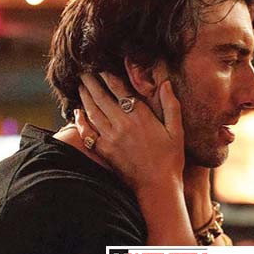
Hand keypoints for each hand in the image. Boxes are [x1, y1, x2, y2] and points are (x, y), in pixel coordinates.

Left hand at [77, 73, 184, 192]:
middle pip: (102, 97)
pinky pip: (87, 133)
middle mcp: (123, 124)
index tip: (101, 67)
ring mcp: (111, 138)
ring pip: (92, 112)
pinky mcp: (104, 151)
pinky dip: (80, 121)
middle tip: (83, 71)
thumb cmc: (171, 159)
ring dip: (84, 97)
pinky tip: (77, 113)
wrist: (157, 186)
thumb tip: (166, 83)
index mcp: (141, 116)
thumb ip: (171, 105)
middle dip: (92, 82)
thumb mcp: (176, 130)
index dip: (109, 76)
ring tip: (80, 86)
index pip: (120, 90)